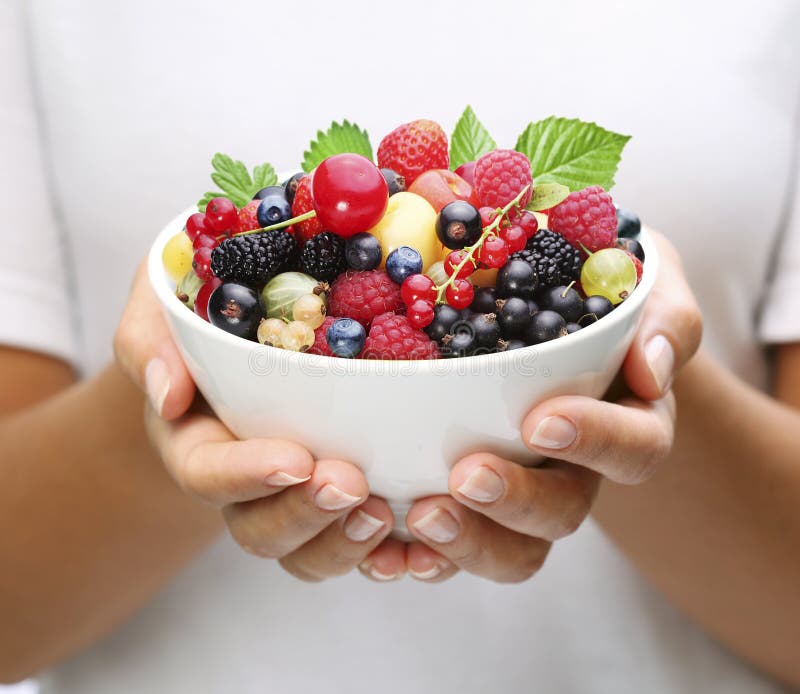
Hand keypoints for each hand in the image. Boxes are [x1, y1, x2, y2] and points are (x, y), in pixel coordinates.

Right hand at [114, 261, 394, 579]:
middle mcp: (243, 482)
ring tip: (383, 514)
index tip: (295, 459)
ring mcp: (292, 497)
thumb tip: (168, 392)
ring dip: (344, 544)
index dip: (247, 475)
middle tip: (351, 484)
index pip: (207, 475)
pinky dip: (387, 557)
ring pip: (308, 553)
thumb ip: (149, 338)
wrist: (252, 327)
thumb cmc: (204, 308)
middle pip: (260, 530)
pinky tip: (419, 551)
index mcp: (197, 441)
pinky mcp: (341, 500)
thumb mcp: (163, 302)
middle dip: (304, 515)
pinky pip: (358, 547)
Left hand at [363, 230, 701, 582]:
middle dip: (517, 500)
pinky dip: (426, 559)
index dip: (596, 442)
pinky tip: (391, 553)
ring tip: (421, 517)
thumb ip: (663, 317)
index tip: (541, 420)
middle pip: (565, 510)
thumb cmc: (597, 289)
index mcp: (628, 418)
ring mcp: (526, 488)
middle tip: (466, 477)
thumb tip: (651, 369)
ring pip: (515, 548)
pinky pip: (457, 548)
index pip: (636, 449)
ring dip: (470, 542)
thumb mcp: (644, 280)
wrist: (549, 306)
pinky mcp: (475, 501)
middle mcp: (580, 467)